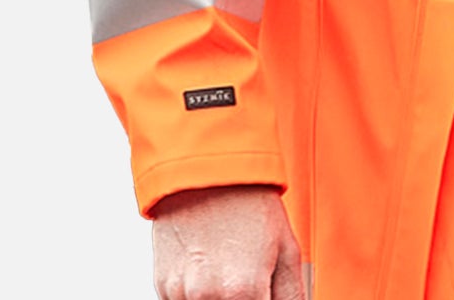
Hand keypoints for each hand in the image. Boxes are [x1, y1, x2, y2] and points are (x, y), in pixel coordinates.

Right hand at [151, 185, 303, 299]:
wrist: (206, 168)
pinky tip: (209, 266)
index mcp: (243, 291)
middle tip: (247, 274)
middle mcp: (208, 297)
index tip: (264, 294)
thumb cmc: (248, 201)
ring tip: (228, 266)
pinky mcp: (162, 285)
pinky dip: (198, 294)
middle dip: (243, 298)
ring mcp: (181, 293)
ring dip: (218, 297)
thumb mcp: (286, 247)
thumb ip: (290, 295)